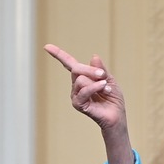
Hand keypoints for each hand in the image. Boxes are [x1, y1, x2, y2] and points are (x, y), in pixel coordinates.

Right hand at [45, 43, 133, 163]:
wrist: (116, 116)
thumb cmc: (113, 99)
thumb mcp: (109, 80)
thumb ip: (100, 69)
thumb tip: (93, 56)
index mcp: (82, 78)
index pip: (69, 64)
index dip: (58, 54)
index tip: (46, 46)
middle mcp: (76, 85)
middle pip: (76, 69)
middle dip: (91, 70)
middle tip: (103, 75)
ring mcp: (75, 95)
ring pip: (80, 79)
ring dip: (96, 81)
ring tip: (106, 88)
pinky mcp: (78, 104)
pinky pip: (83, 91)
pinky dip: (94, 87)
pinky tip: (103, 88)